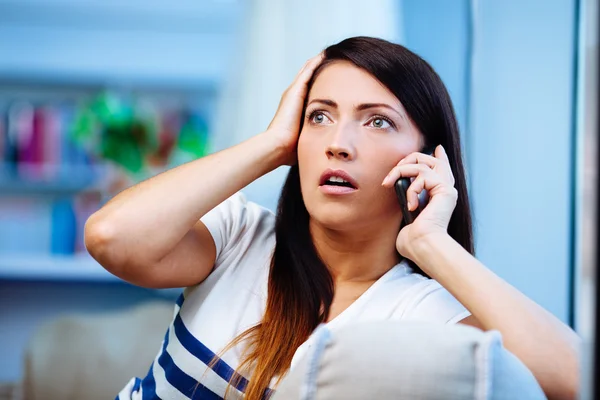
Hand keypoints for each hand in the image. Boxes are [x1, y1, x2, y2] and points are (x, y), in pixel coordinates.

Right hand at [266, 53, 323, 165]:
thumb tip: (327, 150)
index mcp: (296, 108)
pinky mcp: (295, 90)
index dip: (321, 84)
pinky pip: (308, 70)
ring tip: (332, 53)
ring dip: (319, 62)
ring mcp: (293, 92)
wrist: (278, 146)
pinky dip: (317, 61)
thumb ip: (314, 139)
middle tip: (335, 61)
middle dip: (321, 69)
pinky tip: (326, 54)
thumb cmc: (290, 149)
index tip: (334, 79)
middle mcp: (293, 97)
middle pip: (308, 77)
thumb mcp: (307, 140)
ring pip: (308, 70)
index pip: (310, 91)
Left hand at [381, 145, 457, 259]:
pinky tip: (411, 205)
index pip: (442, 169)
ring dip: (401, 170)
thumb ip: (408, 199)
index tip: (438, 148)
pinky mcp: (446, 190)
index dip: (440, 157)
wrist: (422, 247)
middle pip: (432, 159)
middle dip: (409, 159)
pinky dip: (411, 188)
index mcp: (440, 196)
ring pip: (424, 162)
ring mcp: (447, 189)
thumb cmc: (413, 240)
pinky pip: (423, 176)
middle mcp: (446, 190)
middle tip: (394, 172)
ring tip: (390, 184)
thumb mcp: (407, 214)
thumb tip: (398, 188)